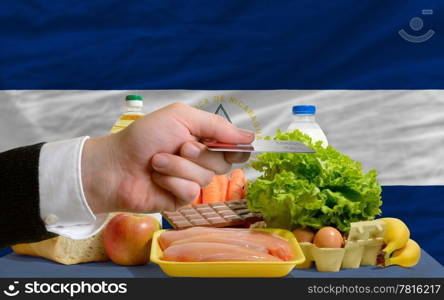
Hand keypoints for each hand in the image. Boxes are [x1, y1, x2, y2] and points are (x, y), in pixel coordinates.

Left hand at [81, 102, 253, 212]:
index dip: (236, 147)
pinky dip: (172, 182)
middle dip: (200, 154)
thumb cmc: (143, 137)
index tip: (233, 146)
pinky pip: (190, 192)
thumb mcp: (181, 117)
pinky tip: (157, 179)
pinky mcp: (180, 199)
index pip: (233, 146)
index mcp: (202, 138)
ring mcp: (190, 180)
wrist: (115, 165)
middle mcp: (199, 160)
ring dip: (179, 167)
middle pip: (224, 163)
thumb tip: (249, 136)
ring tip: (157, 162)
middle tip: (179, 146)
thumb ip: (217, 125)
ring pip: (206, 178)